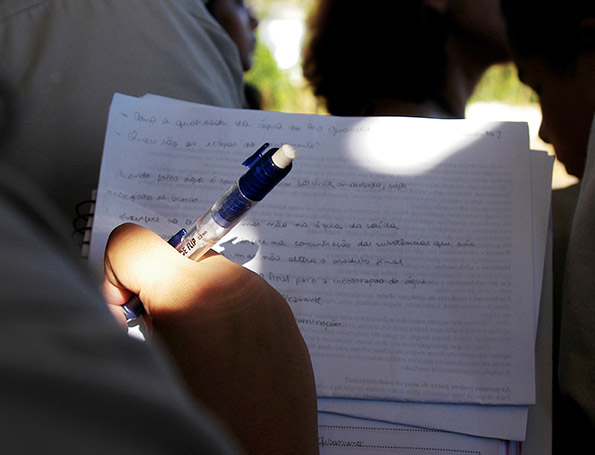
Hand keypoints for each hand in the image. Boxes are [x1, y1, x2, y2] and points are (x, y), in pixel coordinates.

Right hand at [102, 223, 318, 454]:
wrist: (270, 451)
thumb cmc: (210, 421)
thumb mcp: (149, 364)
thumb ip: (138, 315)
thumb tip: (132, 295)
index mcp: (189, 293)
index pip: (131, 241)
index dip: (118, 275)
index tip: (129, 310)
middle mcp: (231, 281)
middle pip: (174, 257)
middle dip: (161, 290)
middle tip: (167, 339)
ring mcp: (261, 293)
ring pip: (207, 275)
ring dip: (195, 301)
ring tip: (202, 354)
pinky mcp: (280, 308)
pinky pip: (237, 293)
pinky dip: (223, 312)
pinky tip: (228, 357)